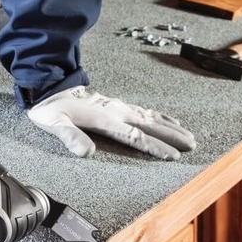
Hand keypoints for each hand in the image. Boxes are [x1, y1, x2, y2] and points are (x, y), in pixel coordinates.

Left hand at [27, 86, 195, 158]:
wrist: (49, 86)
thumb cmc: (51, 109)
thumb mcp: (55, 124)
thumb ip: (71, 137)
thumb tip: (87, 152)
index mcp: (104, 118)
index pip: (134, 136)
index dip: (154, 147)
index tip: (172, 156)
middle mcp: (116, 111)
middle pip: (149, 125)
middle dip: (171, 136)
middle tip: (192, 145)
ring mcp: (118, 106)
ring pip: (151, 117)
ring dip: (171, 127)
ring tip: (189, 136)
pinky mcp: (117, 105)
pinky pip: (144, 111)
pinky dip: (161, 116)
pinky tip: (171, 120)